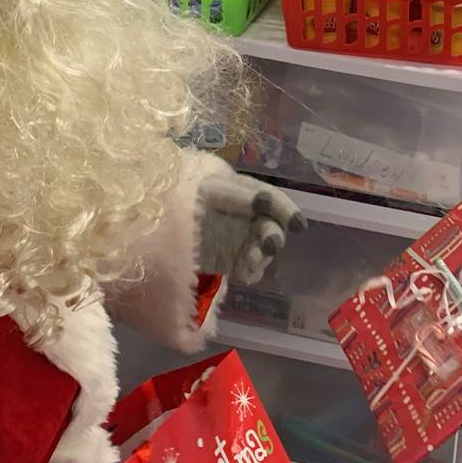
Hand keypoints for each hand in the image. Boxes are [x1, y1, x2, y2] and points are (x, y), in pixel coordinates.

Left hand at [194, 167, 304, 282]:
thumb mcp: (213, 189)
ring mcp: (243, 241)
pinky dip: (251, 272)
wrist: (164, 222)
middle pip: (272, 228)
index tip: (297, 224)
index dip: (287, 211)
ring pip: (264, 251)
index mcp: (250, 194)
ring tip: (251, 258)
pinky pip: (251, 270)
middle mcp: (252, 218)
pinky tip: (245, 273)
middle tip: (271, 245)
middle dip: (274, 237)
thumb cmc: (190, 196)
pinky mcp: (233, 262)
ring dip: (262, 256)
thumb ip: (240, 196)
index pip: (274, 201)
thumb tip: (264, 202)